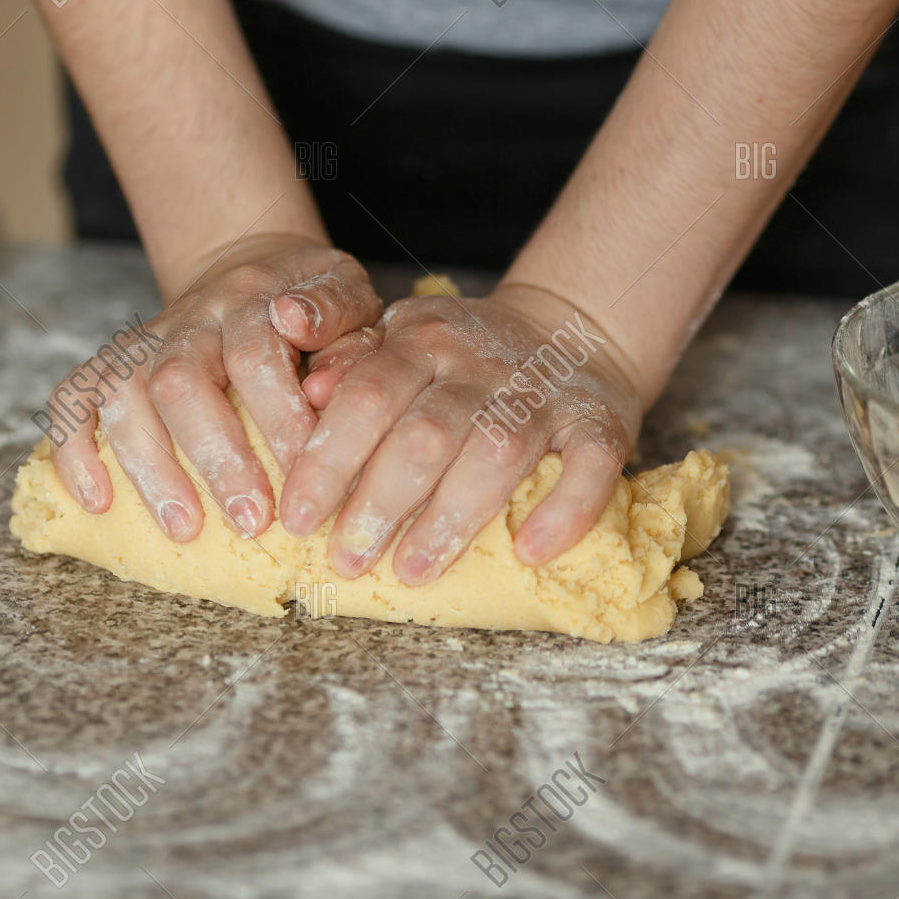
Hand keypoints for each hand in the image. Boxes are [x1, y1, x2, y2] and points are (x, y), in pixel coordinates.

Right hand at [45, 235, 380, 539]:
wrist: (256, 268)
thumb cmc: (313, 306)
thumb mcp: (349, 300)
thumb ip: (343, 331)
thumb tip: (321, 383)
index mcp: (254, 298)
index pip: (255, 355)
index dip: (277, 418)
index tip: (305, 475)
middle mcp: (192, 316)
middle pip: (181, 381)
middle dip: (215, 457)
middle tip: (252, 520)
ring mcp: (146, 339)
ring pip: (125, 395)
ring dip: (151, 468)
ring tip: (185, 529)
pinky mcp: (113, 363)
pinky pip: (74, 398)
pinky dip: (75, 449)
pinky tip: (97, 500)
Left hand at [281, 283, 643, 582]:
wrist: (570, 328)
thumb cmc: (463, 356)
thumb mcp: (401, 339)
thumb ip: (351, 366)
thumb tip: (307, 397)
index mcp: (423, 340)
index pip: (367, 397)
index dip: (329, 460)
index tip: (298, 518)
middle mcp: (482, 362)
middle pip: (426, 433)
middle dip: (379, 502)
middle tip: (347, 559)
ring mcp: (544, 394)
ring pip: (497, 453)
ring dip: (452, 518)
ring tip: (412, 570)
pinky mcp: (600, 422)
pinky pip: (590, 465)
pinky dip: (564, 510)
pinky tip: (530, 552)